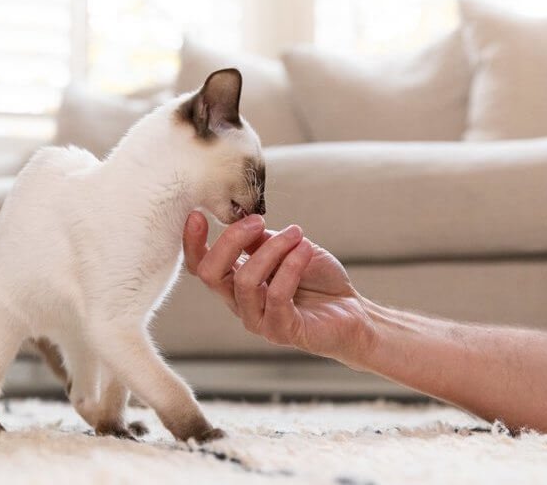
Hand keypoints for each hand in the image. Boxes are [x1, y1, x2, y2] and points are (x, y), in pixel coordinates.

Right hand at [183, 212, 373, 366]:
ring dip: (271, 249)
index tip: (198, 214)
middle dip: (230, 240)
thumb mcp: (288, 248)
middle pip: (210, 274)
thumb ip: (262, 240)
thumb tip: (241, 221)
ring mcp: (259, 320)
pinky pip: (276, 295)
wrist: (353, 310)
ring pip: (245, 282)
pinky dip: (291, 266)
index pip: (201, 266)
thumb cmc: (319, 279)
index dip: (192, 242)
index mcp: (236, 282)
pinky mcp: (282, 331)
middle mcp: (240, 303)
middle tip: (258, 221)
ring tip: (297, 234)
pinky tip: (305, 250)